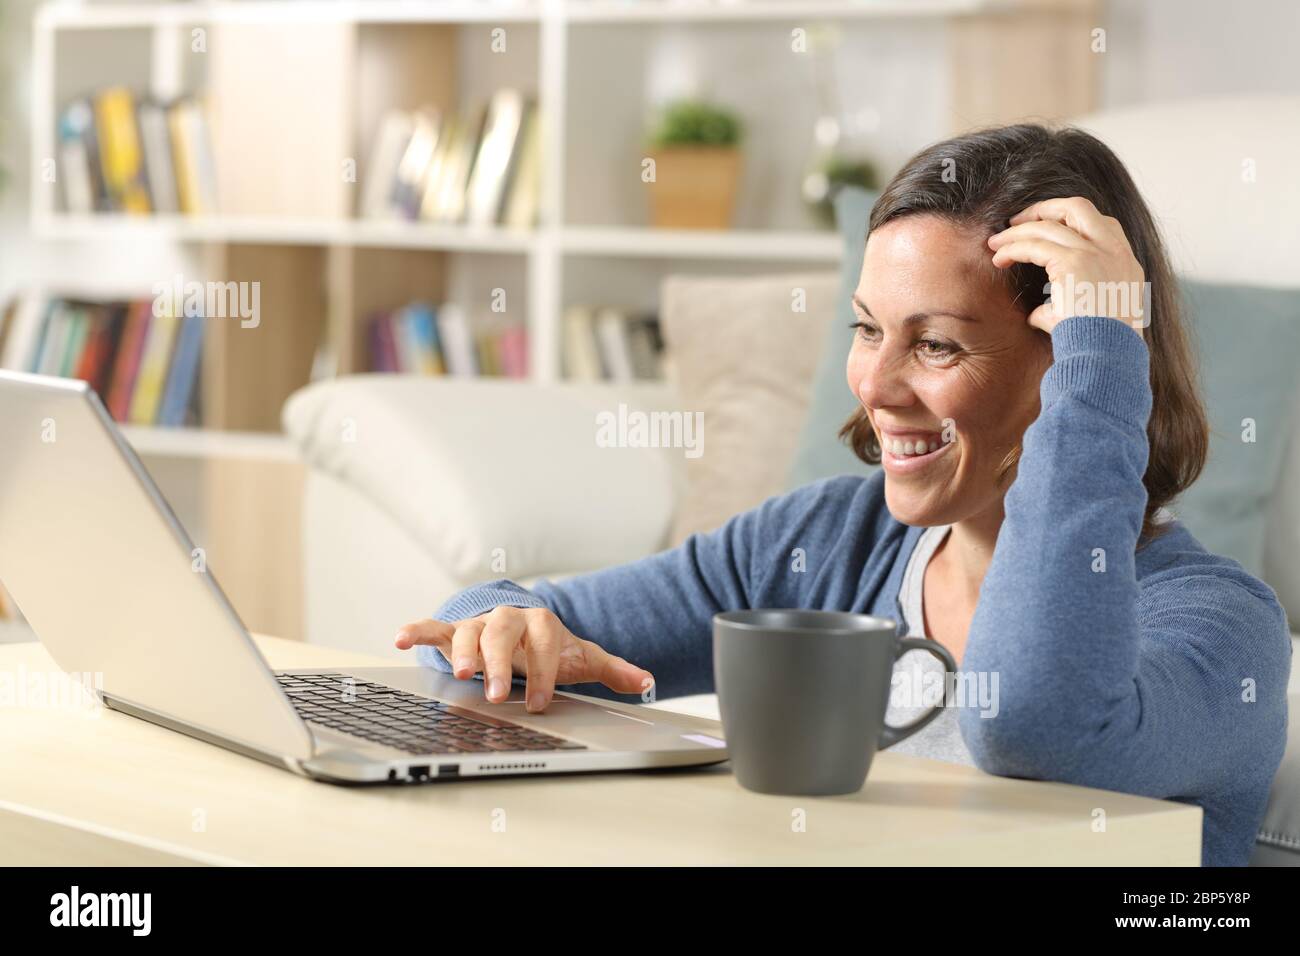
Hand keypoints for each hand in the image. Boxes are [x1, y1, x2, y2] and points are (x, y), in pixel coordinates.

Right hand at [394, 606, 655, 712]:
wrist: (521, 628)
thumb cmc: (548, 647)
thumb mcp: (581, 657)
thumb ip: (613, 669)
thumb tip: (648, 682)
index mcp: (540, 623)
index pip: (543, 644)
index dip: (543, 672)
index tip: (540, 703)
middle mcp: (507, 619)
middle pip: (502, 634)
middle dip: (501, 664)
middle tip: (497, 694)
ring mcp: (478, 624)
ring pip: (468, 632)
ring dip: (463, 652)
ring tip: (461, 673)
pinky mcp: (452, 631)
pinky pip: (433, 628)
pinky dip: (417, 630)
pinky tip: (400, 638)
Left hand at [987, 196, 1146, 335]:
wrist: (1106, 356)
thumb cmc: (1097, 347)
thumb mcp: (1091, 318)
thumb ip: (1067, 305)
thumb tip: (1038, 312)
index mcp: (1125, 262)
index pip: (1101, 223)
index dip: (1069, 220)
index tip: (1045, 229)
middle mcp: (1115, 250)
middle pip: (1078, 207)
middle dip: (1043, 209)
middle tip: (1016, 222)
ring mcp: (1096, 252)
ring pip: (1049, 225)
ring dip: (1018, 231)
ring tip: (995, 243)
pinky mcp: (1074, 262)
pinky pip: (1034, 245)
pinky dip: (1013, 248)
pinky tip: (999, 258)